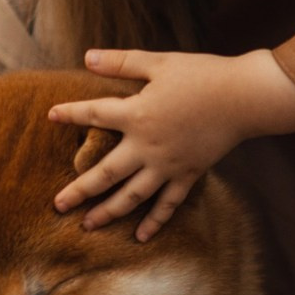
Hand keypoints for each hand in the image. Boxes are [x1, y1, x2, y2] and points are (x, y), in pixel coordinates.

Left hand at [48, 48, 294, 238]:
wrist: (244, 97)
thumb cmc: (202, 75)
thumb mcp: (159, 63)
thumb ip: (122, 62)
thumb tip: (86, 57)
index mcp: (136, 115)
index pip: (94, 115)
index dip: (71, 114)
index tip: (51, 116)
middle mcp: (147, 146)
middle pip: (105, 174)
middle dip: (79, 191)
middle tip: (58, 206)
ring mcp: (168, 165)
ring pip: (132, 196)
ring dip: (108, 212)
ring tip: (88, 225)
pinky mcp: (188, 174)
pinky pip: (168, 203)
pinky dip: (154, 221)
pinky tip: (139, 236)